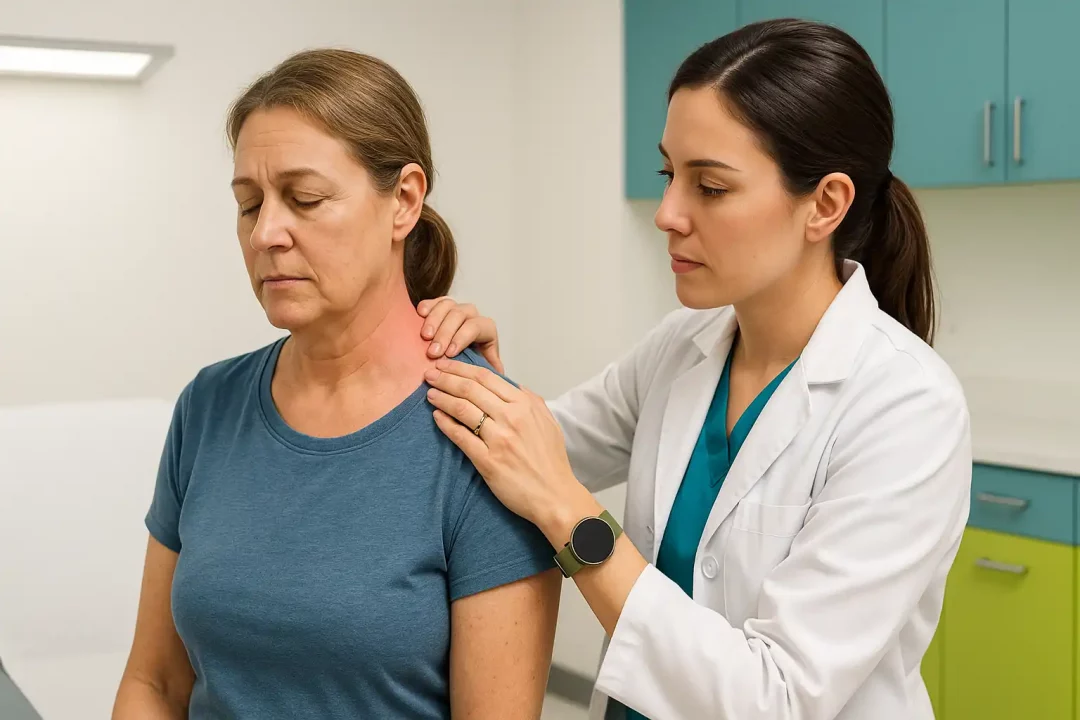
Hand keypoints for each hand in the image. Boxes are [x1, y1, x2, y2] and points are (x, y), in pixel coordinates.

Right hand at [416, 297, 503, 373]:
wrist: (454, 362)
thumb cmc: (470, 365)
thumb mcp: (483, 368)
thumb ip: (490, 369)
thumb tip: (499, 373)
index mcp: (485, 328)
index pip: (476, 327)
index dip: (462, 338)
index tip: (449, 353)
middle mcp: (472, 315)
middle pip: (459, 315)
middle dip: (445, 333)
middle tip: (433, 351)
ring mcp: (455, 309)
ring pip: (447, 305)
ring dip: (434, 320)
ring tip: (425, 336)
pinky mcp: (439, 307)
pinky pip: (434, 301)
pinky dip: (427, 306)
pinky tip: (420, 314)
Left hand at [424, 359, 596, 539]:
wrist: (555, 495)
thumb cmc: (551, 461)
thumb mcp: (548, 422)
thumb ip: (531, 400)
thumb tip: (513, 385)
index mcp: (525, 405)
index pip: (486, 377)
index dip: (461, 368)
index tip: (447, 365)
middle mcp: (512, 417)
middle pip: (470, 389)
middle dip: (446, 378)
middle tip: (430, 374)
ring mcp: (499, 439)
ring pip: (462, 409)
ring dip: (442, 398)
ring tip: (429, 393)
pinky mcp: (488, 461)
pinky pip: (461, 437)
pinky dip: (445, 424)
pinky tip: (436, 417)